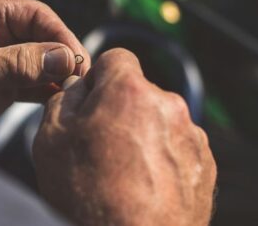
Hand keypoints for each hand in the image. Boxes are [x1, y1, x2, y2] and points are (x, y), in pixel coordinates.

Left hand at [0, 0, 89, 143]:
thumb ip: (18, 63)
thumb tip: (64, 57)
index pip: (33, 14)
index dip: (58, 33)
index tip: (76, 56)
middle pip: (39, 37)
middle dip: (60, 55)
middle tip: (80, 77)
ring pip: (37, 62)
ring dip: (56, 74)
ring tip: (74, 90)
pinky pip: (28, 84)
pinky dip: (44, 91)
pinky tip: (58, 98)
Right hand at [33, 49, 215, 225]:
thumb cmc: (92, 198)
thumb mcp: (51, 141)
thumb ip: (64, 100)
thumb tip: (77, 89)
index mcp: (130, 91)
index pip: (116, 58)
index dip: (98, 79)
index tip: (90, 102)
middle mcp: (169, 106)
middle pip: (138, 93)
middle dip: (120, 111)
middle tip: (99, 148)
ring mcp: (192, 137)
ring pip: (159, 122)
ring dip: (143, 138)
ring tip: (123, 176)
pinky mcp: (206, 166)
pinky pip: (178, 150)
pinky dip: (162, 162)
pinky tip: (143, 188)